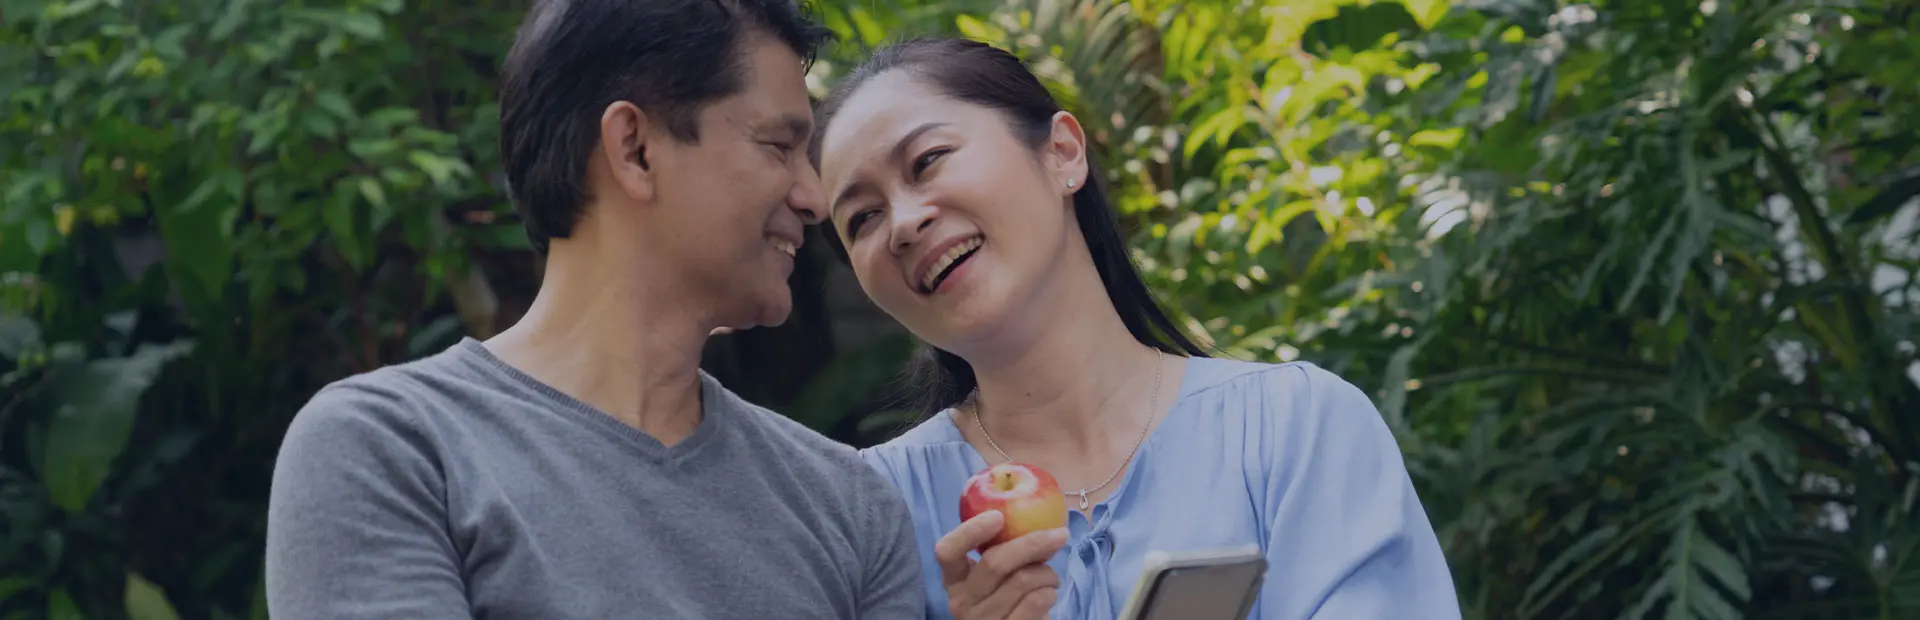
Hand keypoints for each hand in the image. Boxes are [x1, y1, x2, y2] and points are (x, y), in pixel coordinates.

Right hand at [935, 510, 1068, 619]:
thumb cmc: (1006, 600)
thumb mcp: (996, 578)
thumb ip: (1006, 552)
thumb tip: (1043, 525)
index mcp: (955, 580)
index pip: (947, 551)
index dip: (970, 531)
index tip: (998, 516)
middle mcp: (962, 602)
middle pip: (995, 563)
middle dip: (1032, 543)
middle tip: (1059, 535)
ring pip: (1022, 581)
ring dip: (1047, 573)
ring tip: (1051, 577)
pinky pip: (1035, 602)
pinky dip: (1050, 592)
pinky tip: (1049, 594)